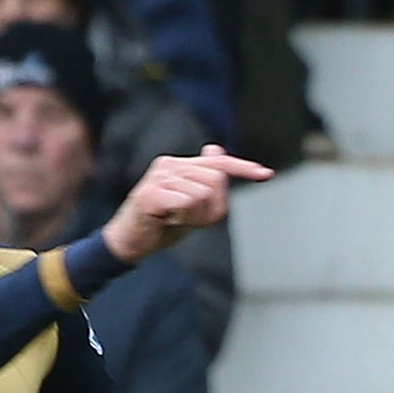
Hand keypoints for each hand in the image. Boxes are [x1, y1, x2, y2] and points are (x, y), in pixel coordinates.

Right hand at [102, 144, 270, 262]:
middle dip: (210, 207)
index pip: (218, 162)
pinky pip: (187, 203)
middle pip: (215, 180)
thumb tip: (215, 149)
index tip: (266, 174)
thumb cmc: (159, 225)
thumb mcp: (189, 205)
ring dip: (194, 217)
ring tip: (173, 220)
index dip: (243, 168)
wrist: (127, 243)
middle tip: (187, 220)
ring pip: (203, 194)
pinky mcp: (150, 194)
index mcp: (178, 165)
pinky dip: (183, 218)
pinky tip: (166, 221)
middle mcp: (168, 165)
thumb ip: (205, 184)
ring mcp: (158, 178)